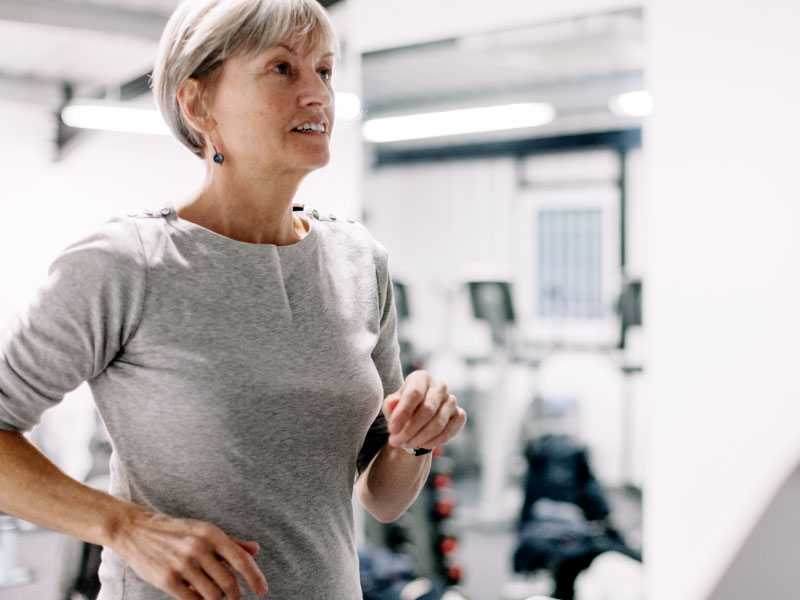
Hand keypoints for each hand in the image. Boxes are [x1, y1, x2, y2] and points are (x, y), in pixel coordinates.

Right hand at [111, 508, 268, 598]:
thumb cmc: (176, 531)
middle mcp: (199, 548)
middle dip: (235, 594)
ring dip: (217, 598)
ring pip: (212, 594)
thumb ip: (231, 542)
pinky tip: (197, 595)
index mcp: (211, 534)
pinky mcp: (167, 580)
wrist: (137, 531)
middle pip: (229, 582)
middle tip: (235, 596)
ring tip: (214, 593)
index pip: (241, 560)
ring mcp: (182, 565)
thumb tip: (255, 550)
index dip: (255, 578)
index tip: (262, 590)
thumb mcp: (205, 530)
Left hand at [383, 370, 466, 450]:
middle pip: (427, 409)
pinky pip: (447, 432)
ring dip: (419, 439)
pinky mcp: (459, 415)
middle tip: (396, 441)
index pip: (414, 393)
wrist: (419, 420)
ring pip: (437, 424)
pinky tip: (421, 445)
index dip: (402, 413)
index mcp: (422, 377)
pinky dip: (432, 442)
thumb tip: (394, 404)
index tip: (392, 430)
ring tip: (405, 444)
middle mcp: (439, 386)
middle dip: (409, 430)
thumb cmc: (403, 410)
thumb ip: (390, 404)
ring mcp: (452, 400)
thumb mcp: (391, 406)